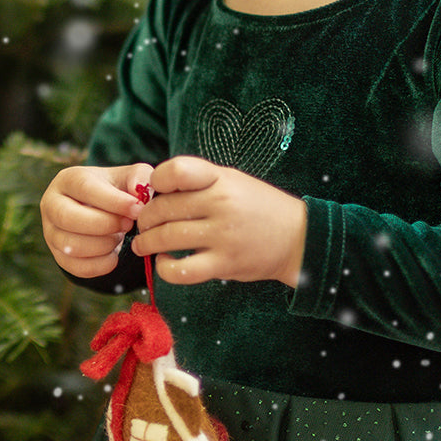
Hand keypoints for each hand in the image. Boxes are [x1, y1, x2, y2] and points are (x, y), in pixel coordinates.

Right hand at [40, 162, 153, 276]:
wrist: (102, 211)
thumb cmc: (116, 190)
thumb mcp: (129, 177)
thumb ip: (139, 178)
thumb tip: (138, 195)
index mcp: (68, 179)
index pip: (85, 188)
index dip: (113, 201)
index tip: (137, 209)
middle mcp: (52, 204)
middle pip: (68, 218)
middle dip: (105, 225)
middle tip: (128, 224)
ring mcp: (50, 232)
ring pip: (71, 246)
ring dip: (104, 245)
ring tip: (119, 236)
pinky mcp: (58, 256)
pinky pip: (77, 268)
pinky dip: (100, 265)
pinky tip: (114, 255)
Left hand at [130, 156, 305, 287]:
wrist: (298, 237)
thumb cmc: (258, 207)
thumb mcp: (233, 181)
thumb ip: (198, 182)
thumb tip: (154, 190)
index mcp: (221, 179)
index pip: (177, 170)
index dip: (157, 182)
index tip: (155, 192)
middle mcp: (221, 204)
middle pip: (163, 208)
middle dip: (145, 218)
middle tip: (142, 224)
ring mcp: (223, 235)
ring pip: (167, 238)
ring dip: (146, 243)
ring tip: (143, 245)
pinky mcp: (224, 264)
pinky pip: (181, 270)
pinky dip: (164, 268)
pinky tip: (165, 262)